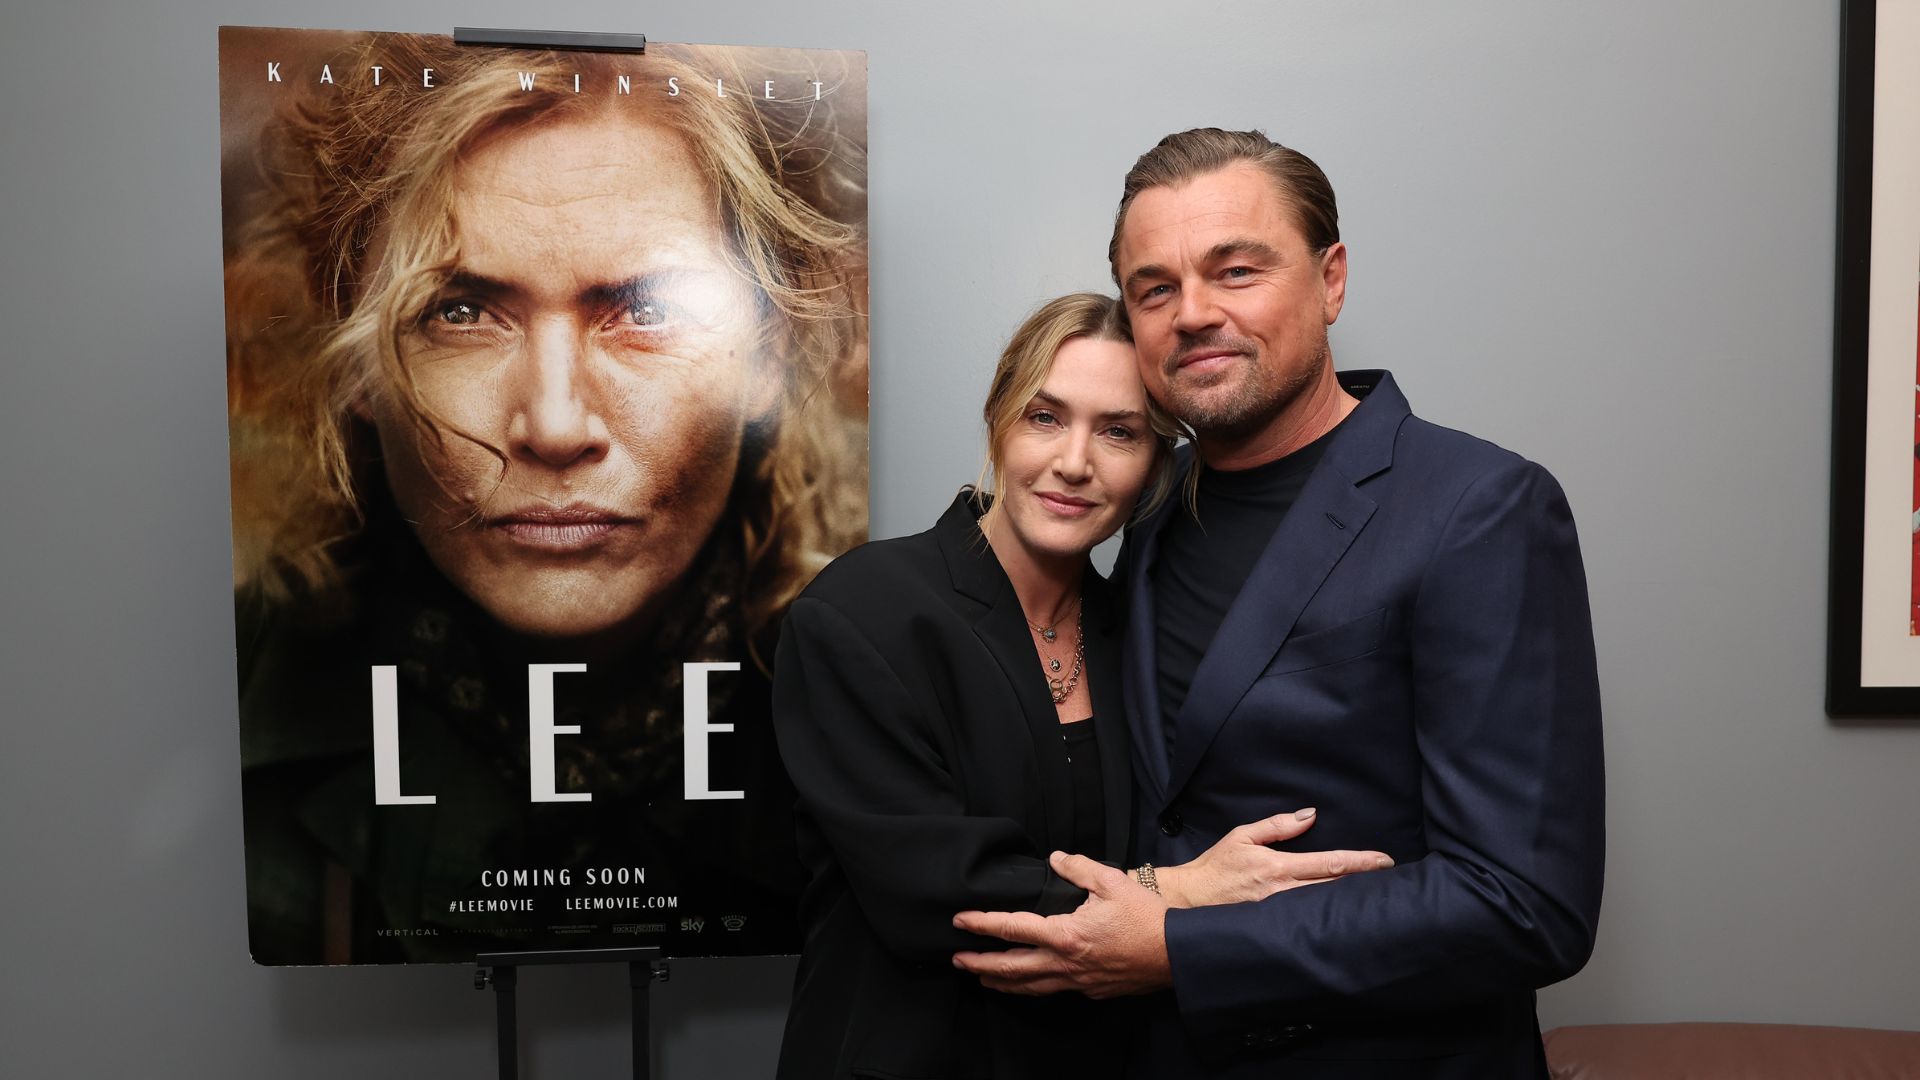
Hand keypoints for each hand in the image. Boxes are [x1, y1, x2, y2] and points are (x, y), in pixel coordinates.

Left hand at [952, 851, 1171, 997]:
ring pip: (1030, 986)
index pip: (1012, 929)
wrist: (1176, 954)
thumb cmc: (1146, 917)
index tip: (960, 921)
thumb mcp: (1112, 882)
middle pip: (1011, 967)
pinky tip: (1028, 985)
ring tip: (981, 977)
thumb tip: (1055, 858)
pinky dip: (1032, 988)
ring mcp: (1077, 982)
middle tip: (957, 959)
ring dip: (1001, 981)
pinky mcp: (1091, 991)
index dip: (982, 924)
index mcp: (1065, 934)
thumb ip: (1078, 868)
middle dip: (980, 963)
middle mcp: (1065, 963)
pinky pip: (1054, 991)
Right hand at [1155, 807, 1392, 907]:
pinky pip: (1308, 919)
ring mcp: (1280, 914)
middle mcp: (1283, 893)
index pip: (1329, 862)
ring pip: (1325, 906)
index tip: (1385, 860)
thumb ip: (1278, 826)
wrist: (1190, 900)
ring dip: (1351, 899)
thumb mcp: (1243, 836)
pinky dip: (1329, 914)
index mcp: (1278, 867)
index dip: (1361, 861)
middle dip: (1365, 882)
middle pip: (1335, 887)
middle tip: (1392, 878)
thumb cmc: (1216, 866)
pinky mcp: (1275, 927)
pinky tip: (1344, 914)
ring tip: (1376, 894)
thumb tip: (1310, 816)